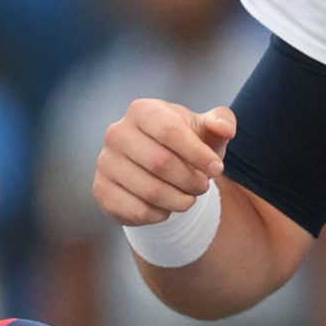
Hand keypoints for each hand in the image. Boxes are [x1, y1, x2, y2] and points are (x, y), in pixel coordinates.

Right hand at [93, 99, 234, 226]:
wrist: (156, 169)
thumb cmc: (186, 144)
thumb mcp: (206, 131)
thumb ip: (221, 122)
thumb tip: (224, 128)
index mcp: (142, 111)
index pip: (170, 130)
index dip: (198, 153)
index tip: (218, 169)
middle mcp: (117, 133)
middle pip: (160, 163)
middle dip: (191, 180)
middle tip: (203, 186)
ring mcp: (106, 163)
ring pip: (151, 191)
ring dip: (180, 200)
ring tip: (189, 197)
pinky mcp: (102, 190)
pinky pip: (138, 211)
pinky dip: (161, 214)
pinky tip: (167, 207)